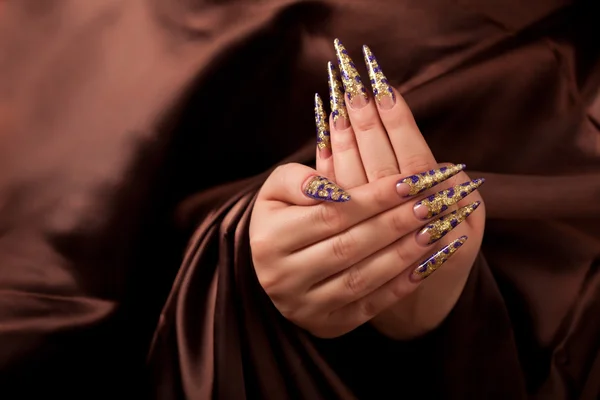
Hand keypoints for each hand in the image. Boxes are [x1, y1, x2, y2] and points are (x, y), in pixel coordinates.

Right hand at [249, 40, 484, 338]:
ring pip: (360, 280)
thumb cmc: (283, 216)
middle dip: (393, 225)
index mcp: (268, 240)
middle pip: (348, 248)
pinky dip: (399, 287)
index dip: (372, 199)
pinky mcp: (325, 326)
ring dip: (402, 255)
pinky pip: (368, 308)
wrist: (274, 262)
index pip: (331, 215)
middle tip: (429, 205)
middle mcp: (281, 278)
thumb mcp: (277, 189)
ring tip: (434, 230)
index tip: (408, 182)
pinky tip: (426, 264)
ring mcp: (303, 307)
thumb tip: (331, 187)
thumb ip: (298, 179)